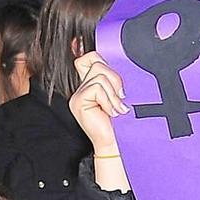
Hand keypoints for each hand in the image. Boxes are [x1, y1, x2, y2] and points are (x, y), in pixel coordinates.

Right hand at [69, 52, 130, 190]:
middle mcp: (81, 87)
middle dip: (114, 80)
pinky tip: (111, 112)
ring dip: (113, 93)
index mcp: (91, 84)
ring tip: (117, 108)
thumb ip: (117, 79)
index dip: (96, 55)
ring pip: (99, 76)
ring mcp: (78, 95)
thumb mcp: (121, 95)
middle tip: (120, 98)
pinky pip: (96, 88)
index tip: (103, 61)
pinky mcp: (78, 102)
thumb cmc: (122, 122)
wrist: (119, 144)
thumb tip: (122, 58)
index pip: (89, 58)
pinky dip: (108, 100)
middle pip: (97, 63)